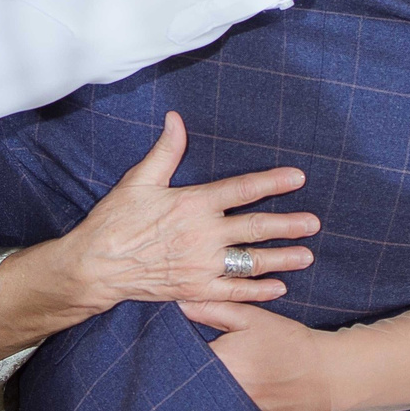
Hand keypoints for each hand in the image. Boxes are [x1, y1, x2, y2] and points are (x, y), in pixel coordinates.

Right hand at [60, 113, 317, 308]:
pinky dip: (258, 291)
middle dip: (288, 225)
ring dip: (281, 259)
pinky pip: (234, 292)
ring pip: (251, 262)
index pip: (241, 190)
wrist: (96, 266)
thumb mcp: (140, 179)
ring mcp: (202, 265)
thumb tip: (177, 118)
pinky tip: (278, 288)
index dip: (271, 183)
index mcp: (193, 204)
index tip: (297, 178)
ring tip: (306, 256)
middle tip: (313, 223)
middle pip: (255, 228)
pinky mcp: (196, 290)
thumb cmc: (115, 220)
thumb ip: (166, 150)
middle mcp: (204, 235)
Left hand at [180, 299, 333, 410]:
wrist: (326, 373)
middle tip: (200, 372)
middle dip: (192, 379)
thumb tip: (179, 303)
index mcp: (224, 361)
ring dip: (207, 398)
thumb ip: (212, 310)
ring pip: (209, 407)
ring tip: (213, 389)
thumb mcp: (251, 318)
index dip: (181, 356)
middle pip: (194, 386)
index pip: (185, 360)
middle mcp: (228, 391)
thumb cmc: (288, 341)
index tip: (183, 354)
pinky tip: (231, 407)